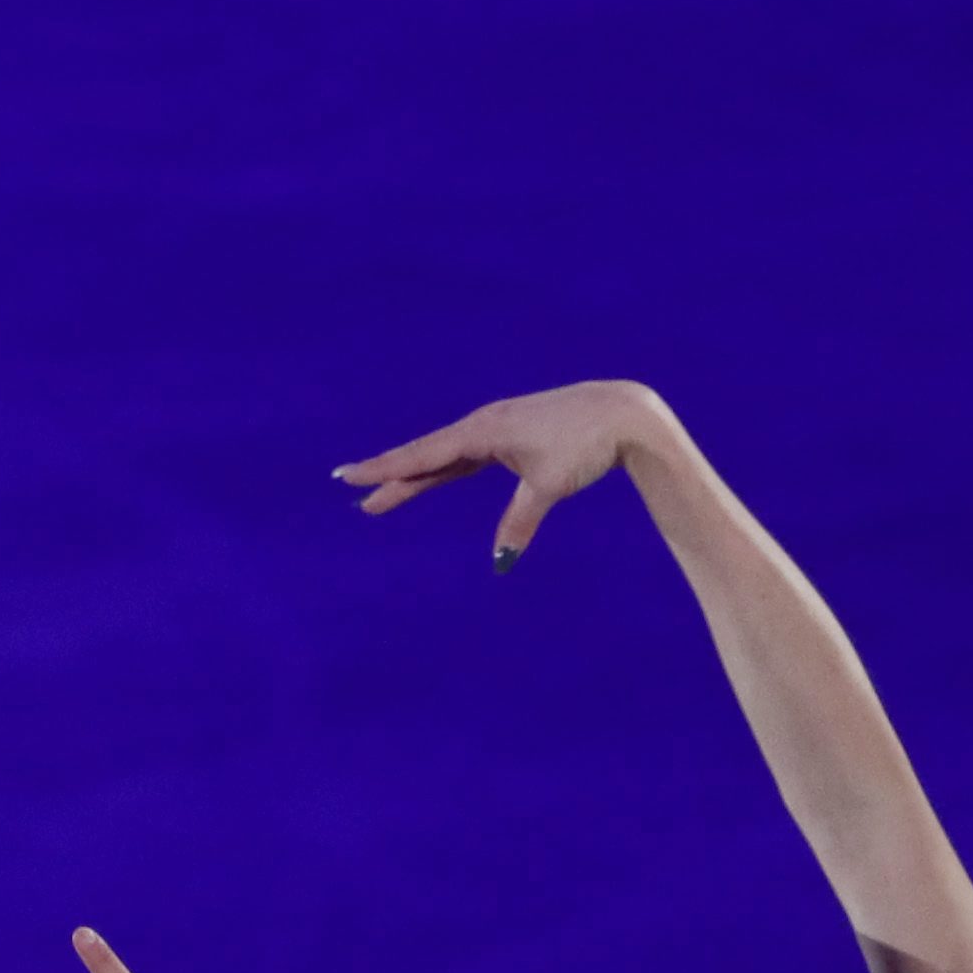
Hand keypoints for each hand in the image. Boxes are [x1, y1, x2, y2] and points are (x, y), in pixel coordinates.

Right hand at [331, 378, 668, 571]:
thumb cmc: (585, 443)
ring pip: (444, 456)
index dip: (385, 469)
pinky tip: (432, 477)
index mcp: (484, 431)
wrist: (622, 413)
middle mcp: (483, 425)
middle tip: (355, 494)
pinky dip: (444, 469)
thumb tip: (501, 559)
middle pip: (426, 456)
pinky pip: (466, 455)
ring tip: (383, 496)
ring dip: (415, 476)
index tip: (350, 476)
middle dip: (391, 477)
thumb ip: (519, 521)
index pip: (423, 455)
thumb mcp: (549, 486)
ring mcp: (496, 428)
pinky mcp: (511, 435)